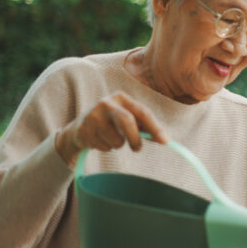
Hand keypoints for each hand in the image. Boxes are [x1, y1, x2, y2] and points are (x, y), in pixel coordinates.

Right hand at [54, 91, 168, 166]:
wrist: (81, 127)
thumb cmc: (113, 123)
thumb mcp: (128, 119)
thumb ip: (145, 127)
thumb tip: (164, 139)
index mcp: (122, 98)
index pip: (142, 112)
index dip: (155, 127)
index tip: (165, 141)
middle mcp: (107, 103)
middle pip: (126, 121)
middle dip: (135, 138)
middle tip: (138, 149)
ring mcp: (93, 115)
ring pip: (115, 139)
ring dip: (119, 145)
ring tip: (113, 139)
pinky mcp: (83, 129)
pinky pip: (104, 146)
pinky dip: (107, 148)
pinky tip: (100, 140)